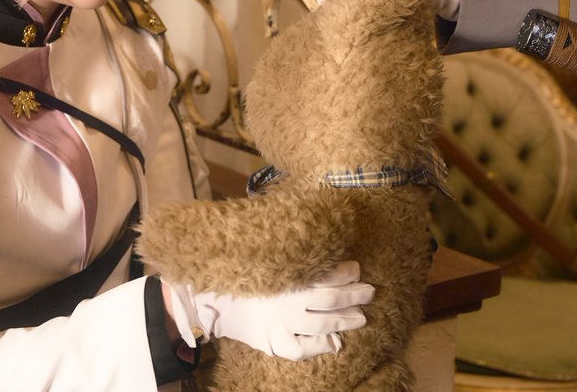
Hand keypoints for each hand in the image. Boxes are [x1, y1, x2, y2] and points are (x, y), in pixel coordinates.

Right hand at [163, 261, 374, 360]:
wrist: (207, 298)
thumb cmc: (236, 269)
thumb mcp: (262, 254)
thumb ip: (288, 248)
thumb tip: (317, 228)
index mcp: (287, 277)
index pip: (326, 275)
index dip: (345, 272)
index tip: (356, 268)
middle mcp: (288, 302)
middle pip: (331, 300)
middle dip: (354, 295)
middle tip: (370, 292)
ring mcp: (282, 324)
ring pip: (324, 325)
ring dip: (346, 320)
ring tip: (361, 317)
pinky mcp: (274, 342)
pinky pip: (302, 349)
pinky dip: (319, 347)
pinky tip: (333, 343)